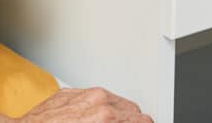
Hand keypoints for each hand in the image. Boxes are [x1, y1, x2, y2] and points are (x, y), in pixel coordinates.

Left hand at [17, 87, 152, 122]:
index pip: (142, 119)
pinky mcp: (69, 93)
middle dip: (131, 122)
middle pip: (132, 110)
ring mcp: (83, 93)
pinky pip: (94, 98)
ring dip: (116, 116)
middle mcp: (98, 99)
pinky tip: (89, 122)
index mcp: (106, 116)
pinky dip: (97, 110)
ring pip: (115, 102)